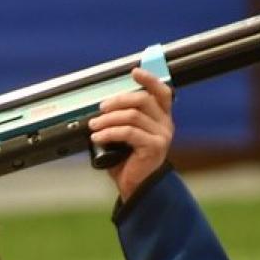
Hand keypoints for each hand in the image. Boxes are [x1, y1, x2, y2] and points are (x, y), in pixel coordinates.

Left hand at [88, 67, 173, 201]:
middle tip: (100, 108)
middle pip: (142, 100)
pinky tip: (97, 137)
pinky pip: (128, 132)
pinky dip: (109, 132)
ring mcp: (161, 136)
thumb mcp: (125, 136)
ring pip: (132, 116)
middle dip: (117, 101)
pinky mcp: (154, 146)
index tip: (134, 71)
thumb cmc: (128, 162)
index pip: (161, 92)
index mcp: (160, 118)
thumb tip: (103, 107)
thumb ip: (122, 120)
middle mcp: (165, 125)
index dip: (149, 79)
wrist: (135, 188)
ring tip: (94, 126)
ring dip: (108, 119)